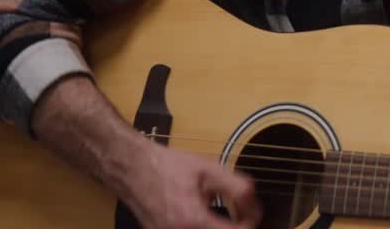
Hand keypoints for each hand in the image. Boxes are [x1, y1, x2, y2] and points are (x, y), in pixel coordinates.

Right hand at [118, 141, 261, 228]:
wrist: (134, 169)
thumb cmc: (169, 167)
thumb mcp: (210, 169)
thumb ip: (238, 189)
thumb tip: (255, 210)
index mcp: (192, 221)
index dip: (249, 225)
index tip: (251, 214)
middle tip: (241, 218)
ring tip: (226, 219)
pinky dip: (205, 228)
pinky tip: (208, 221)